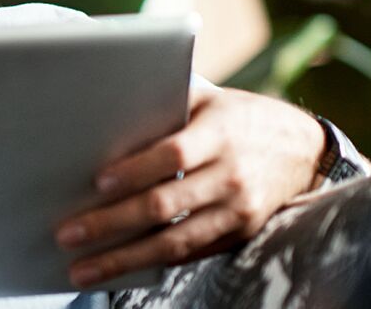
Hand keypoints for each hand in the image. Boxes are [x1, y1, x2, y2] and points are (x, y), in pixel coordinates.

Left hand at [54, 86, 323, 287]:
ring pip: (174, 241)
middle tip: (67, 234)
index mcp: (220, 133)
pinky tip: (120, 268)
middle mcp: (231, 175)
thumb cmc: (236, 117)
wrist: (303, 149)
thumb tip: (103, 122)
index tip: (97, 183)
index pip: (173, 154)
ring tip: (82, 270)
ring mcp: (238, 210)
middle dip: (111, 223)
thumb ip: (163, 108)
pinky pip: (191, 253)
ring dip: (124, 259)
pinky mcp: (240, 234)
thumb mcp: (207, 100)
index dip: (135, 170)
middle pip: (164, 204)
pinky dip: (152, 263)